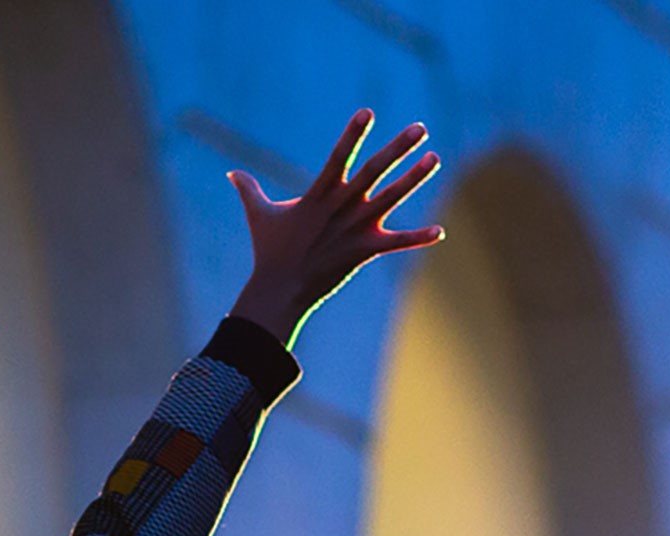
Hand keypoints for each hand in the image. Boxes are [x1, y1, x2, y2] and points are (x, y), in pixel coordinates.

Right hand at [227, 110, 445, 342]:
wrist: (280, 290)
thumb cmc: (269, 251)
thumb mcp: (258, 215)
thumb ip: (249, 190)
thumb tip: (230, 174)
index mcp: (318, 194)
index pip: (338, 157)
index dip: (352, 134)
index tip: (367, 112)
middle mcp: (340, 207)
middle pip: (373, 171)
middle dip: (397, 148)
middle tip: (420, 128)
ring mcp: (354, 229)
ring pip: (390, 199)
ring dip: (414, 178)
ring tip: (435, 157)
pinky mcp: (363, 251)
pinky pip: (395, 242)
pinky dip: (417, 238)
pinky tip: (439, 231)